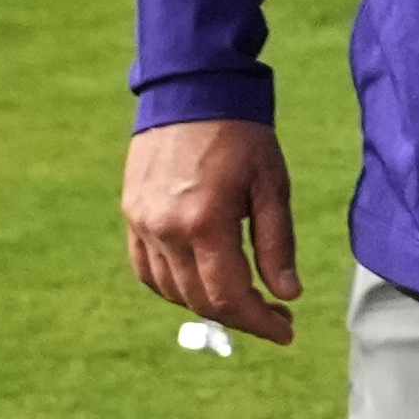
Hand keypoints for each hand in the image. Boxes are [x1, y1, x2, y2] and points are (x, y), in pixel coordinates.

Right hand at [124, 117, 300, 344]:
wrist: (193, 89)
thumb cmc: (242, 135)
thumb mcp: (272, 186)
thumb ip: (276, 245)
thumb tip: (287, 294)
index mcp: (205, 223)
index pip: (229, 296)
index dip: (260, 322)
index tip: (286, 330)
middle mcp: (166, 229)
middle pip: (199, 300)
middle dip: (240, 316)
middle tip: (274, 315)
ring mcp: (142, 223)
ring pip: (171, 290)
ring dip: (207, 304)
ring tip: (243, 298)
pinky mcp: (131, 213)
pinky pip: (146, 269)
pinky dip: (172, 286)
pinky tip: (200, 283)